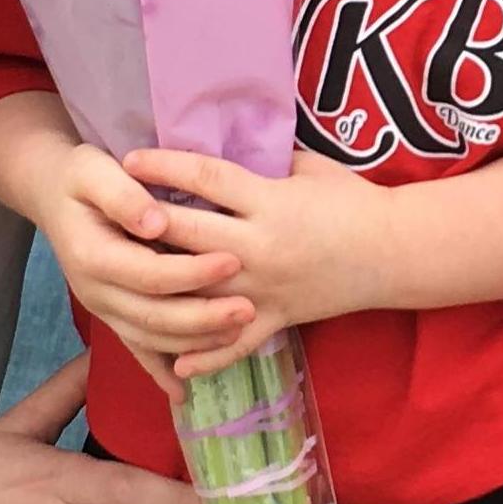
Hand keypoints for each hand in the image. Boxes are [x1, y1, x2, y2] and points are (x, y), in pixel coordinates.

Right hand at [26, 138, 252, 376]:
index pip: (149, 274)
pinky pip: (137, 350)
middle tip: (248, 308)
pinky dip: (161, 373)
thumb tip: (155, 221)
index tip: (232, 261)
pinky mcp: (112, 316)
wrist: (52, 194)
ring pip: (151, 339)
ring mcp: (103, 309)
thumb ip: (122, 195)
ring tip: (240, 331)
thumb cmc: (80, 178)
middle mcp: (95, 292)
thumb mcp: (93, 171)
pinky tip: (185, 393)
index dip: (191, 273)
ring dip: (195, 343)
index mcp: (92, 256)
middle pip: (153, 316)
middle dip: (203, 317)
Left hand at [130, 146, 385, 379]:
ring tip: (123, 280)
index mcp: (270, 202)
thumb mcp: (310, 168)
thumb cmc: (354, 202)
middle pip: (189, 236)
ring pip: (201, 295)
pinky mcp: (277, 319)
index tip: (129, 158)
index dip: (164, 167)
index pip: (206, 180)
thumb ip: (265, 158)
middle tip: (108, 214)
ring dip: (161, 290)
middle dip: (145, 224)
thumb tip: (224, 141)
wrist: (394, 252)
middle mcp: (261, 248)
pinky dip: (206, 356)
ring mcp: (266, 289)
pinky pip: (236, 344)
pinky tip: (172, 362)